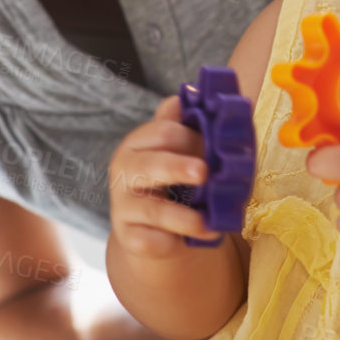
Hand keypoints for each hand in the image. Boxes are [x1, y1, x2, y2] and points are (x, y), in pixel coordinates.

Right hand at [108, 94, 223, 256]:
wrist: (152, 224)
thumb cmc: (173, 177)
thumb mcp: (179, 148)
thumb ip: (192, 124)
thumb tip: (215, 97)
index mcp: (139, 143)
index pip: (163, 132)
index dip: (193, 137)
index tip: (216, 145)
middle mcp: (125, 172)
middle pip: (149, 166)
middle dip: (177, 167)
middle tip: (205, 172)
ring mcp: (123, 206)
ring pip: (154, 211)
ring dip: (187, 218)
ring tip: (211, 222)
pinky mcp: (129, 238)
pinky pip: (151, 241)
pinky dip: (174, 242)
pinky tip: (196, 240)